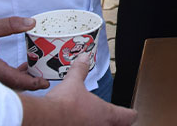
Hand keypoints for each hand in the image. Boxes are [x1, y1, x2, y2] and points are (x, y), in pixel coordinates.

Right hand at [0, 17, 48, 90]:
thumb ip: (9, 25)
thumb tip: (32, 22)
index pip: (15, 79)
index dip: (32, 82)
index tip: (45, 82)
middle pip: (15, 85)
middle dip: (32, 83)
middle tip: (48, 77)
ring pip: (9, 84)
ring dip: (24, 79)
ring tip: (39, 70)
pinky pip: (3, 80)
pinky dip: (15, 76)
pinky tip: (23, 66)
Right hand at [22, 53, 136, 125]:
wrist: (45, 119)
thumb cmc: (63, 104)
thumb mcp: (73, 82)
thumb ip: (81, 70)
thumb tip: (83, 58)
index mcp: (106, 113)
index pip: (129, 116)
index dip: (130, 113)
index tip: (131, 112)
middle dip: (118, 122)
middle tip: (115, 118)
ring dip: (101, 125)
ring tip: (95, 119)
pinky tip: (77, 122)